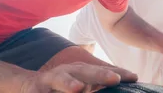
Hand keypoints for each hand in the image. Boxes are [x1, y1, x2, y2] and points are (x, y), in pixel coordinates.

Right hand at [21, 62, 137, 92]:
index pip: (102, 71)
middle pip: (84, 72)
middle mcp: (67, 72)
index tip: (134, 77)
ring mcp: (50, 80)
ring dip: (69, 83)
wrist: (28, 85)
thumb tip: (126, 81)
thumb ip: (98, 83)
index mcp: (80, 71)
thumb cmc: (62, 86)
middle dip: (100, 74)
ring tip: (78, 88)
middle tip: (114, 79)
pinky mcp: (35, 89)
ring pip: (61, 80)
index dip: (118, 73)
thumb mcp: (81, 83)